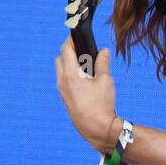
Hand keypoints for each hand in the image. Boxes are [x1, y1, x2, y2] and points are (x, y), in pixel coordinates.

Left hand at [55, 38, 119, 153]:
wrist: (96, 128)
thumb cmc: (101, 105)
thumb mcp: (105, 80)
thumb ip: (103, 63)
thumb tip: (103, 51)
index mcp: (70, 74)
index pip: (65, 49)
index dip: (71, 40)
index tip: (77, 35)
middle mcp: (62, 81)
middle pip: (60, 59)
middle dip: (69, 52)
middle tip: (83, 50)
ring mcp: (62, 91)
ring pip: (60, 71)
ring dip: (69, 64)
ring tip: (86, 65)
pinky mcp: (65, 98)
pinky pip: (63, 81)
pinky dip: (70, 75)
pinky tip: (84, 79)